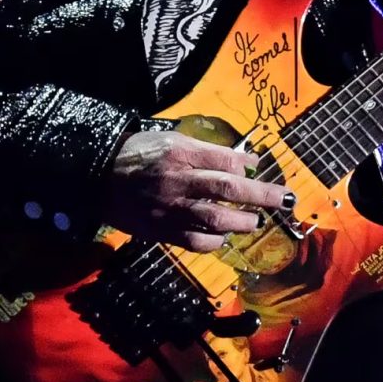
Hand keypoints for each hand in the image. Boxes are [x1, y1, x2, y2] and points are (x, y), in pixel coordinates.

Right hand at [99, 128, 293, 251]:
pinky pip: (196, 241)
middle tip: (285, 199)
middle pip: (228, 189)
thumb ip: (203, 151)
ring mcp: (170, 208)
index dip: (247, 165)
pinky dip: (214, 241)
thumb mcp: (168, 139)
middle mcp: (177, 180)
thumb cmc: (137, 154)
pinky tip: (222, 236)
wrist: (97, 177)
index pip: (225, 160)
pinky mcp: (162, 231)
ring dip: (242, 222)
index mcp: (179, 152)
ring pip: (216, 219)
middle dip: (262, 195)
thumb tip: (239, 162)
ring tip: (254, 221)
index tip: (260, 166)